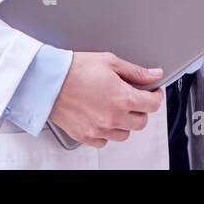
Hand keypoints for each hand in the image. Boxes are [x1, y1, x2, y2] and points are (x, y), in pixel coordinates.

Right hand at [47, 51, 163, 148]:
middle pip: (141, 122)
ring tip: (116, 108)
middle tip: (135, 98)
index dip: (156, 96)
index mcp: (123, 98)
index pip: (153, 105)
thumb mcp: (110, 62)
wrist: (47, 80)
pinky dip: (107, 132)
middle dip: (141, 110)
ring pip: (124, 134)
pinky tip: (102, 118)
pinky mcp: (85, 136)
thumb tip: (154, 75)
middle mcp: (113, 117)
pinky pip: (104, 141)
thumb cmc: (75, 69)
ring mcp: (99, 129)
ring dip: (125, 122)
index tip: (152, 92)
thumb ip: (136, 72)